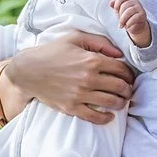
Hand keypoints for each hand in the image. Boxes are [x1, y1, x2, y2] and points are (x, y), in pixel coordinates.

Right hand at [1, 32, 134, 124]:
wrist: (27, 71)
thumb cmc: (51, 52)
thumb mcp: (75, 38)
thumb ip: (100, 42)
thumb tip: (119, 54)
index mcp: (92, 60)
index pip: (122, 69)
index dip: (129, 74)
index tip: (129, 77)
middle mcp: (88, 78)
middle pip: (120, 87)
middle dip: (128, 89)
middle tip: (128, 90)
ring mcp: (80, 94)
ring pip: (112, 102)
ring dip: (121, 103)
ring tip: (121, 102)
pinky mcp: (71, 107)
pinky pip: (94, 117)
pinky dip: (105, 118)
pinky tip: (109, 116)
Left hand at [110, 0, 151, 48]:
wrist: (135, 26)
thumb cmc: (126, 17)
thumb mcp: (119, 12)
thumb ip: (115, 6)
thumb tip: (110, 3)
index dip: (117, 2)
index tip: (115, 9)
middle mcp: (135, 2)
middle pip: (124, 5)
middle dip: (120, 14)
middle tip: (120, 21)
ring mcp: (139, 8)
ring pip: (129, 11)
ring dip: (123, 20)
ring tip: (121, 25)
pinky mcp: (143, 15)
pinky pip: (134, 18)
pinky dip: (128, 23)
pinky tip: (127, 26)